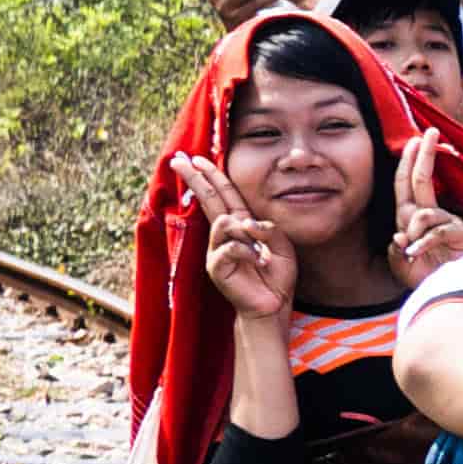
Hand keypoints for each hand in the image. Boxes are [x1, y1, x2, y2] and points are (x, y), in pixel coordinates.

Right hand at [175, 154, 296, 320]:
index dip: (211, 176)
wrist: (272, 305)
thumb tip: (247, 223)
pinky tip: (258, 260)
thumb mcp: (283, 247)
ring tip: (258, 248)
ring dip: (245, 231)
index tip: (196, 158)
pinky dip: (249, 251)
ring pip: (224, 222)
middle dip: (196, 179)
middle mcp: (225, 235)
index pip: (224, 195)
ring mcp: (218, 250)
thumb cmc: (276, 276)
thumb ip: (270, 230)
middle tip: (179, 160)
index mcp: (241, 226)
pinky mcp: (216, 266)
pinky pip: (232, 247)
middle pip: (209, 200)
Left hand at [388, 136, 462, 285]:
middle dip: (423, 155)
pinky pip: (434, 230)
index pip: (407, 183)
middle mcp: (428, 215)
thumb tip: (398, 235)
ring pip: (422, 212)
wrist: (453, 289)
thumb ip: (396, 249)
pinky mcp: (458, 232)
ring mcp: (445, 222)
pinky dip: (422, 243)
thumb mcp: (402, 264)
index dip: (408, 161)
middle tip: (429, 134)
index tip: (414, 140)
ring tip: (413, 251)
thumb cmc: (427, 275)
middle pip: (421, 180)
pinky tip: (416, 253)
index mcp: (412, 217)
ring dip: (413, 231)